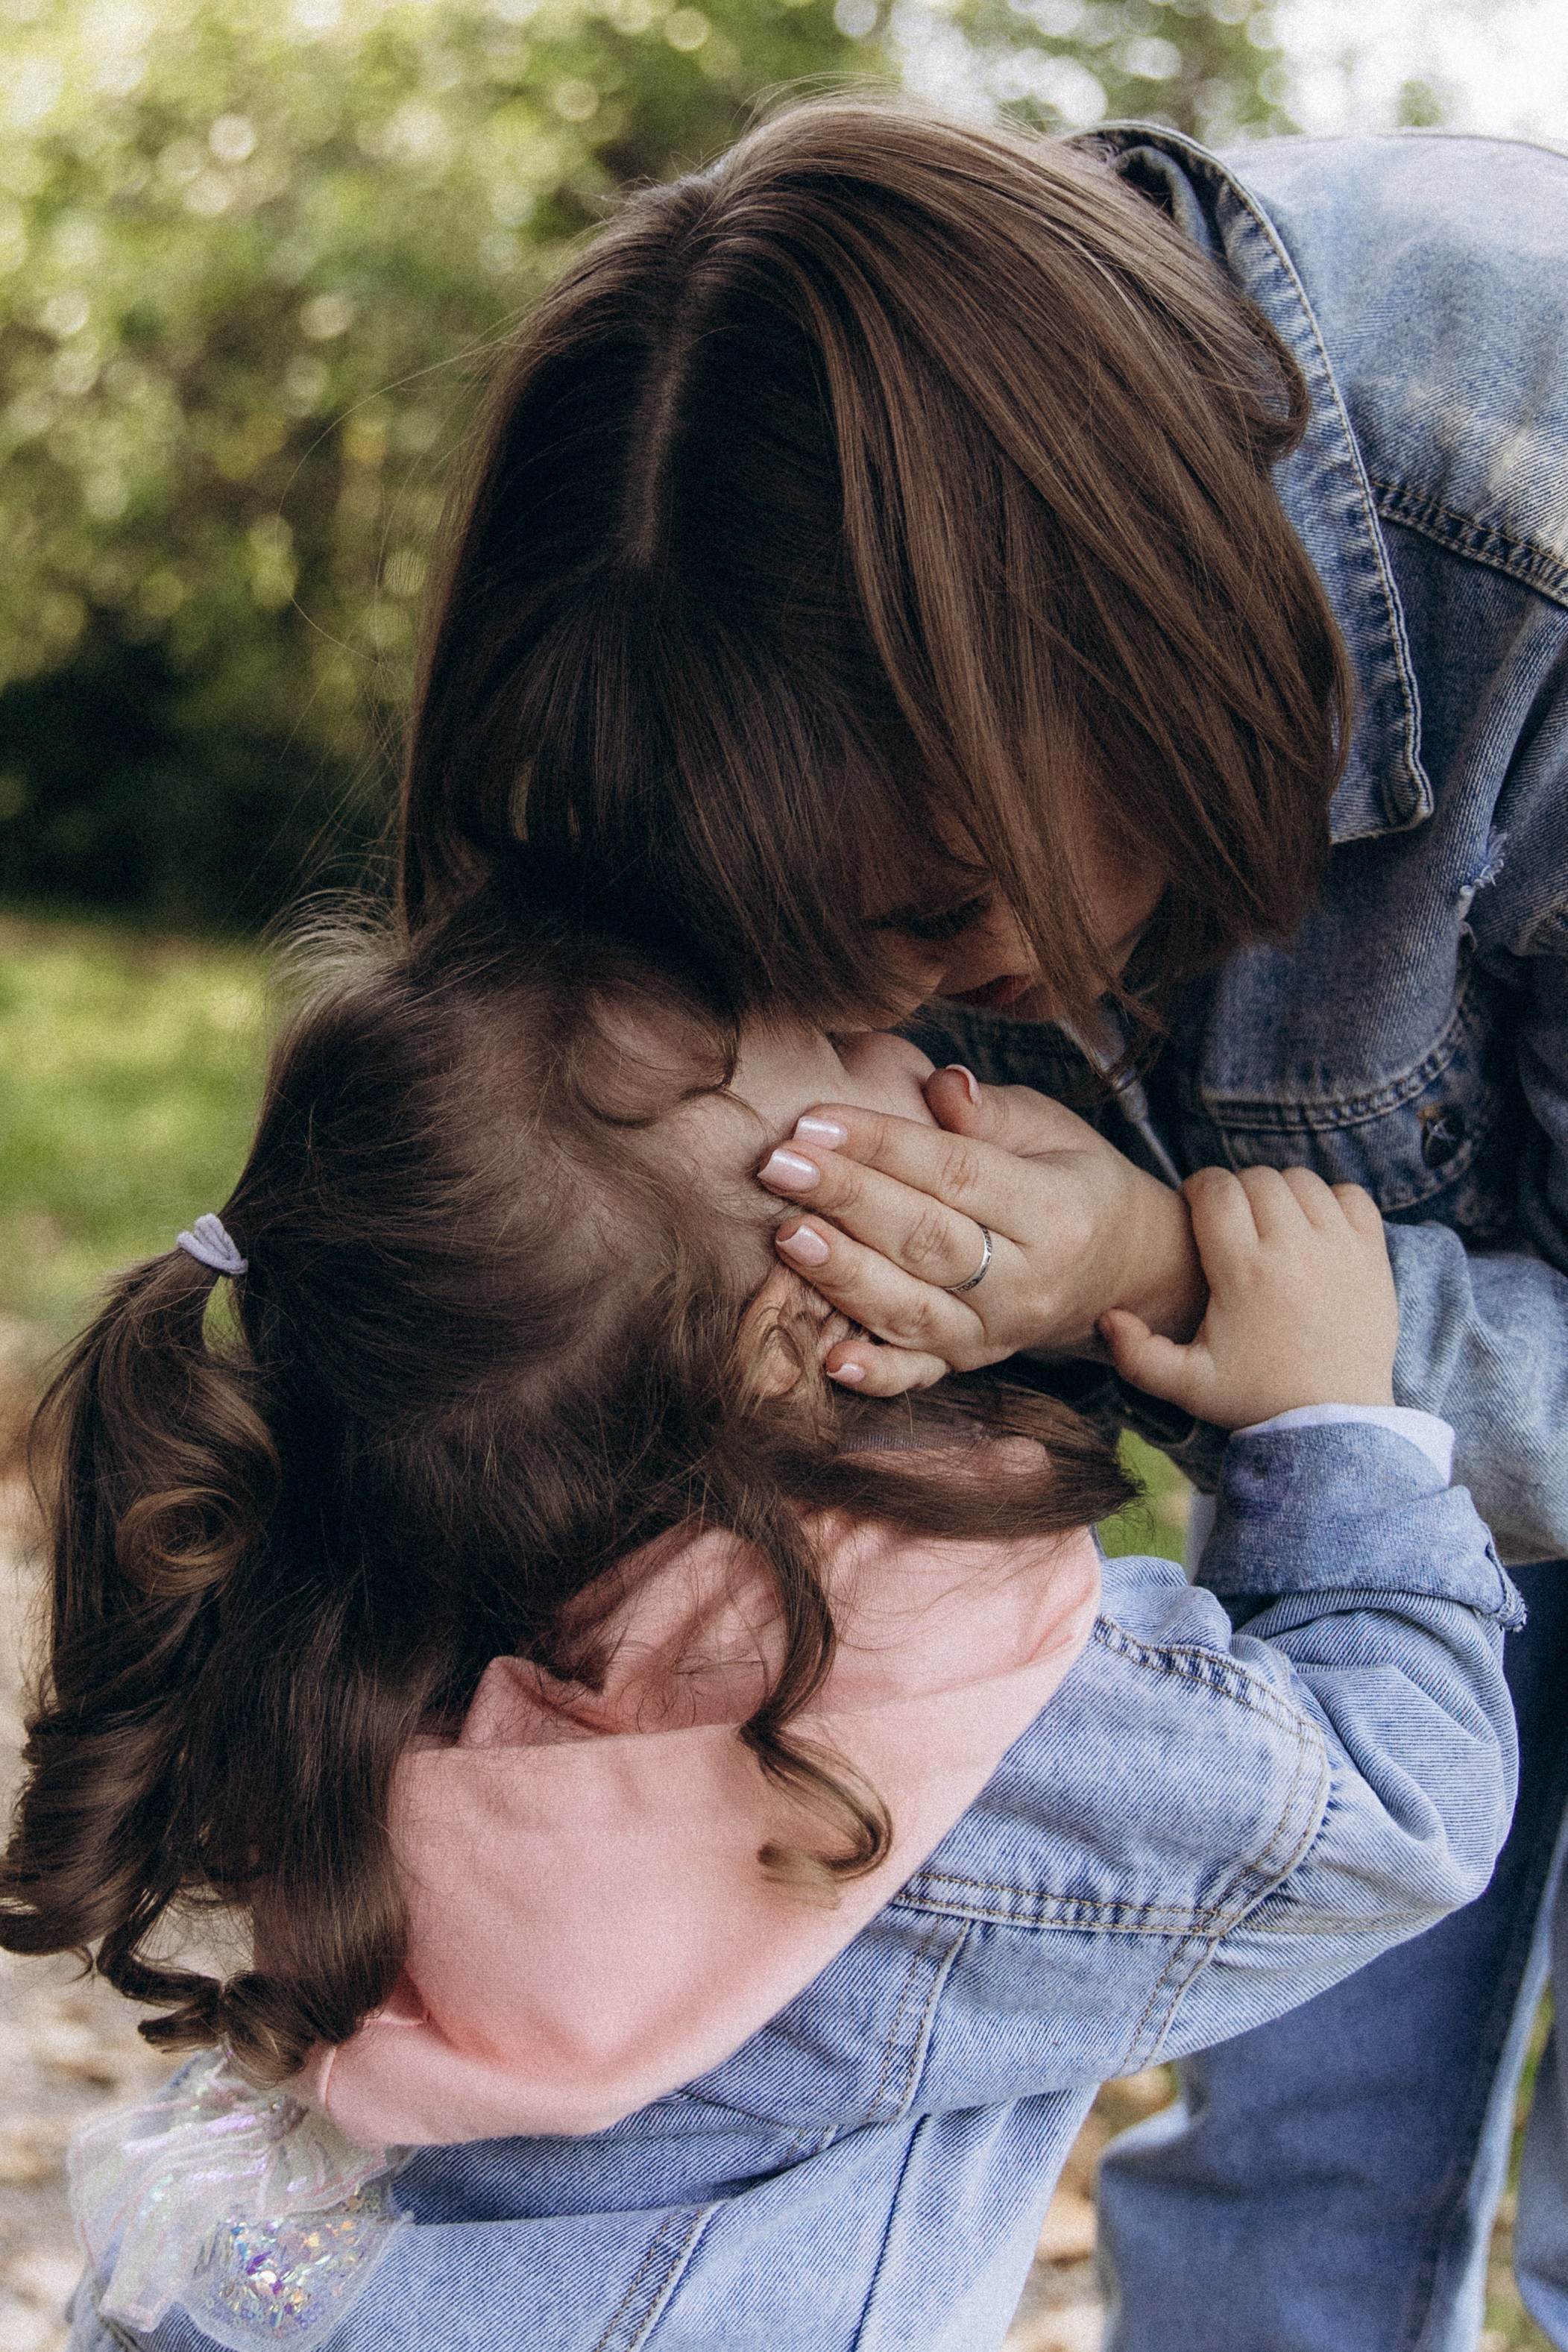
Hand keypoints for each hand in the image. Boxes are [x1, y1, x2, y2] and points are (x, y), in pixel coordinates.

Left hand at [755, 1067, 1207, 1396]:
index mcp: (1054, 1211)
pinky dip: (876, 1373)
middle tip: (778, 1166)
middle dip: (847, 1200)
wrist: (1119, 1268)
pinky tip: (830, 1360)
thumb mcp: (1049, 1129)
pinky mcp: (970, 1363)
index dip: (882, 1145)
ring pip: (914, 1309)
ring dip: (844, 1276)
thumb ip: (992, 1111)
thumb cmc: (1069, 1179)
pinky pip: (920, 1375)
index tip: (814, 1121)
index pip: (955, 1173)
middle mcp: (1027, 1281)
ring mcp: (997, 1332)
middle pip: (926, 1239)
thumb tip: (942, 1085)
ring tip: (786, 1236)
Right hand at [1098, 1166, 1396, 1427]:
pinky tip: (1314, 1229)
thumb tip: (1109, 1317)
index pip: (1216, 1188)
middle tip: (1230, 1223)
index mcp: (1243, 1272)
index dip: (1198, 1189)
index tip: (1196, 1211)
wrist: (1334, 1422)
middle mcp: (1293, 1250)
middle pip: (1257, 1177)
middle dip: (1236, 1190)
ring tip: (1270, 1224)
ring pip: (1302, 1181)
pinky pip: (1351, 1196)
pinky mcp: (1373, 1255)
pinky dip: (1331, 1200)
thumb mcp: (1186, 1385)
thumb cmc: (1256, 1399)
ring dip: (1280, 1193)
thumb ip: (1136, 1355)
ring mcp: (1339, 1249)